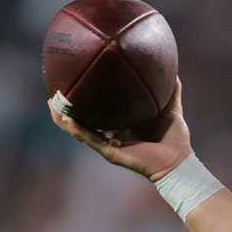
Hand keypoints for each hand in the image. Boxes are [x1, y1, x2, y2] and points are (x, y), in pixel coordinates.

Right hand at [48, 78, 192, 181]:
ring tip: (51, 103)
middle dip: (65, 108)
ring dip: (63, 119)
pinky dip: (78, 130)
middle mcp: (111, 135)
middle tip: (54, 91)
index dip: (85, 100)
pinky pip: (90, 140)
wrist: (180, 161)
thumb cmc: (175, 139)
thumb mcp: (171, 108)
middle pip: (81, 121)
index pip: (97, 112)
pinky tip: (68, 119)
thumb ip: (171, 91)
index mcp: (120, 126)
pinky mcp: (111, 153)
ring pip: (78, 131)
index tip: (74, 82)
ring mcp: (108, 145)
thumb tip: (174, 69)